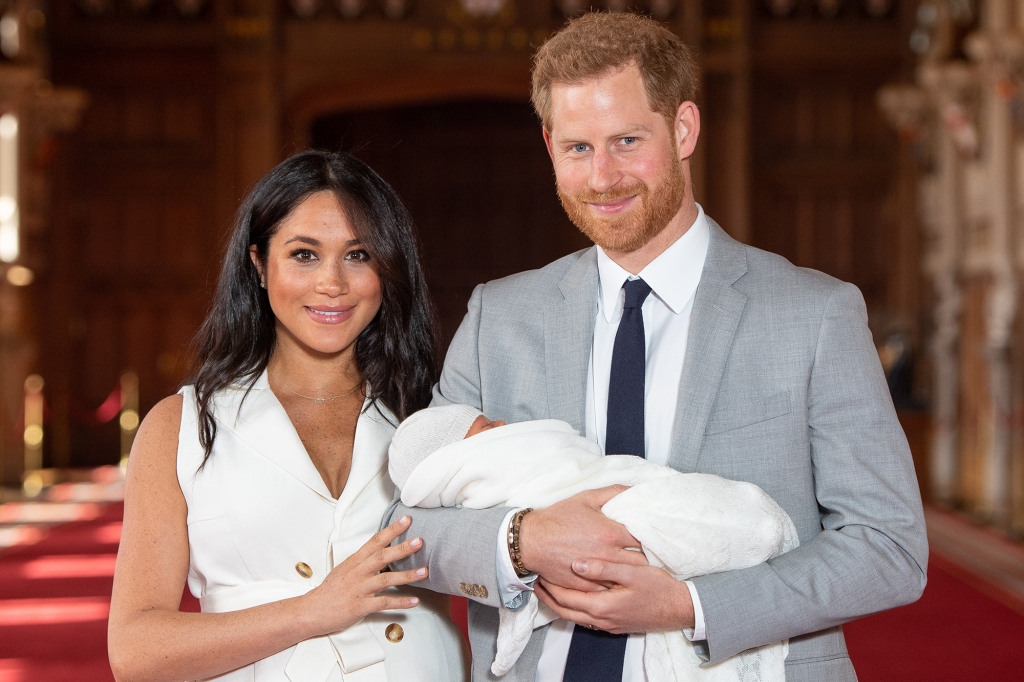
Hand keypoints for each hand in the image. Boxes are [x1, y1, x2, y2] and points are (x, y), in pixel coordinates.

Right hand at [302, 515, 425, 636]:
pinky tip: (414, 601)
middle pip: (382, 557)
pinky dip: (400, 602)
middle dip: (402, 548)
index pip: (374, 541)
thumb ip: (363, 561)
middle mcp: (357, 573)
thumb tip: (382, 551)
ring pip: (386, 579)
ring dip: (407, 575)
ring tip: (424, 572)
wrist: (312, 611)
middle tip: (419, 541)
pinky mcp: (360, 606)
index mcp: (354, 561)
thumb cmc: (330, 590)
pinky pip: (384, 603)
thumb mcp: (345, 569)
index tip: (406, 520)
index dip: (391, 530)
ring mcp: (359, 589)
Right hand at [518, 486, 646, 591]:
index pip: (645, 539)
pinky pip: (610, 589)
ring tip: (640, 570)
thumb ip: (614, 492)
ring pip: (627, 578)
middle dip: (648, 558)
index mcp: (611, 533)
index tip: (655, 537)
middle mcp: (608, 555)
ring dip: (634, 574)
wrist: (531, 541)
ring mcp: (598, 573)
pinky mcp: (587, 586)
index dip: (652, 538)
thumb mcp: (586, 498)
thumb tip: (635, 489)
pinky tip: (620, 581)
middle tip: (652, 555)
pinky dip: (617, 585)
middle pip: (641, 562)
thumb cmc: (558, 518)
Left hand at [534, 559, 693, 633]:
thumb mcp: (633, 573)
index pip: (565, 598)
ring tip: (549, 587)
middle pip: (564, 610)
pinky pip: (585, 618)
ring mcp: (607, 624)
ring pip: (573, 616)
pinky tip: (574, 595)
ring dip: (559, 603)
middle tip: (536, 580)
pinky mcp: (614, 624)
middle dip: (548, 596)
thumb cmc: (659, 589)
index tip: (539, 571)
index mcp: (602, 606)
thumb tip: (577, 564)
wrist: (679, 609)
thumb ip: (604, 568)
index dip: (549, 585)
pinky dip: (573, 607)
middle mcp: (601, 619)